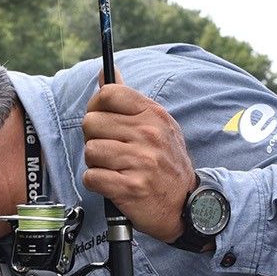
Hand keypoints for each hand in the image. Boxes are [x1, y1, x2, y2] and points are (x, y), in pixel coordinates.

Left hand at [81, 81, 196, 240]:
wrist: (186, 204)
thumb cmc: (167, 163)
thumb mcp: (157, 125)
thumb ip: (129, 99)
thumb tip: (107, 71)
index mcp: (153, 115)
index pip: (108, 94)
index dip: (96, 106)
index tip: (102, 119)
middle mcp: (148, 134)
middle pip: (91, 123)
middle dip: (94, 138)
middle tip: (110, 150)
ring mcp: (140, 161)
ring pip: (90, 151)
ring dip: (96, 163)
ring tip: (113, 168)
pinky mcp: (129, 187)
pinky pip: (91, 177)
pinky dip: (96, 183)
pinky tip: (112, 183)